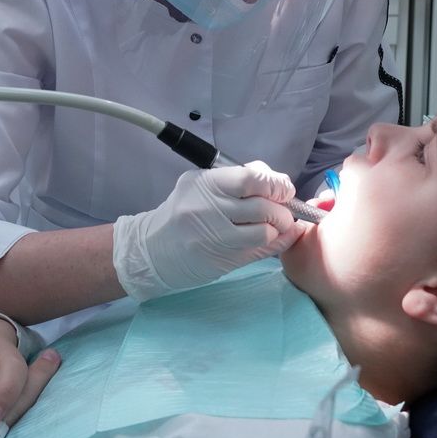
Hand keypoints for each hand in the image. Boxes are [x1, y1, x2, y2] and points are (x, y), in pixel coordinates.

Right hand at [111, 161, 304, 302]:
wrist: (152, 251)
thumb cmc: (181, 213)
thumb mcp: (199, 185)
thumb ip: (235, 178)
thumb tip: (274, 179)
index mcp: (205, 185)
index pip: (251, 179)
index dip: (276, 183)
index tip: (283, 188)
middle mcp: (209, 210)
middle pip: (263, 207)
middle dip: (282, 208)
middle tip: (284, 209)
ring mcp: (216, 238)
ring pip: (265, 231)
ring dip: (279, 228)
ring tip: (274, 225)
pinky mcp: (224, 260)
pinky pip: (262, 250)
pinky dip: (277, 242)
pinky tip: (278, 237)